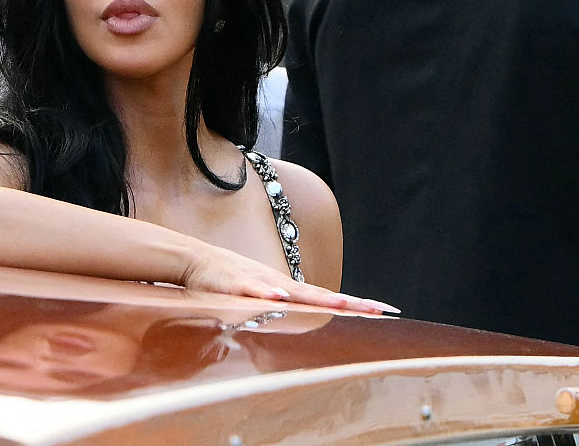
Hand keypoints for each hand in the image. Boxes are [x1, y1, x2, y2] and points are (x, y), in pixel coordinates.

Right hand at [180, 244, 398, 313]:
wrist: (195, 259)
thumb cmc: (229, 280)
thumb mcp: (260, 296)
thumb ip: (279, 308)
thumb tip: (299, 319)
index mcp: (287, 289)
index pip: (326, 298)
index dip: (353, 304)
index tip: (382, 309)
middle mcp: (280, 284)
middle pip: (319, 295)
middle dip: (349, 303)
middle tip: (377, 308)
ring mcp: (260, 282)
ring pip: (293, 291)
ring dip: (317, 298)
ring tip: (342, 304)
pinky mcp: (236, 283)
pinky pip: (254, 289)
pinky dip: (267, 293)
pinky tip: (279, 298)